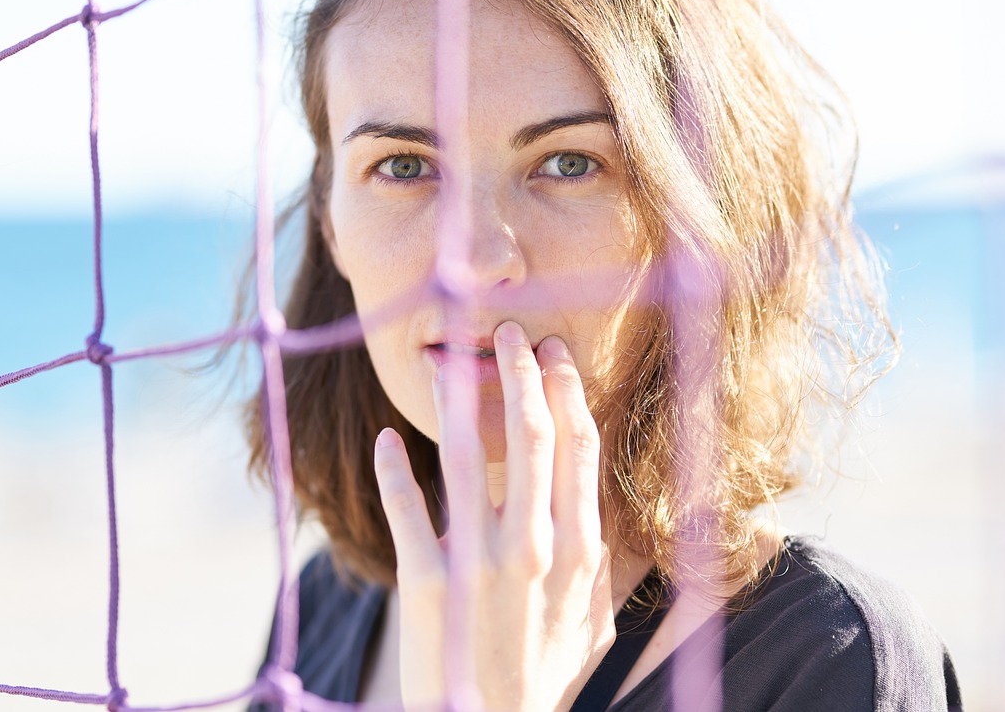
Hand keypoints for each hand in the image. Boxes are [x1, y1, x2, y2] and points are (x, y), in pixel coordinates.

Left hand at [373, 321, 614, 710]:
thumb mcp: (596, 619)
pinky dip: (394, 468)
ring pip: (468, 454)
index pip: (578, 444)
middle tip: (507, 331)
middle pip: (531, 433)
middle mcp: (535, 545)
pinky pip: (407, 508)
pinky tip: (387, 437)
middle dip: (521, 370)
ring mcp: (480, 561)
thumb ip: (610, 561)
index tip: (553, 352)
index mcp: (580, 547)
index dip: (565, 388)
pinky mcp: (428, 581)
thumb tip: (617, 512)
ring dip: (459, 395)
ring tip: (449, 357)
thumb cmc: (545, 673)